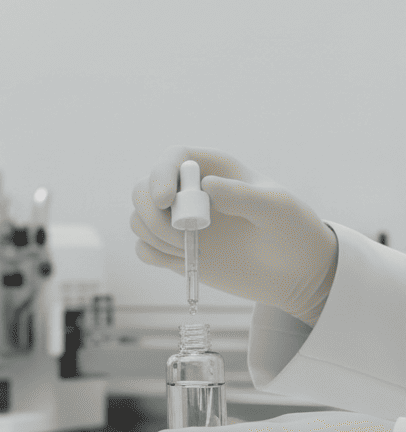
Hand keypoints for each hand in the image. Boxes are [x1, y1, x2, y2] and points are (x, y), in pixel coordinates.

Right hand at [131, 146, 337, 325]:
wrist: (293, 273)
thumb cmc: (291, 232)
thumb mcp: (277, 209)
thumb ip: (243, 195)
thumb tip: (206, 186)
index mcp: (214, 170)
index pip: (172, 158)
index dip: (160, 174)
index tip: (166, 200)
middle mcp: (190, 194)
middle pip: (143, 189)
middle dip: (150, 213)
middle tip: (179, 235)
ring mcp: (179, 224)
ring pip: (139, 220)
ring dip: (153, 236)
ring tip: (188, 250)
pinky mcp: (173, 252)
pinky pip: (143, 249)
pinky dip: (154, 255)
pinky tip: (183, 261)